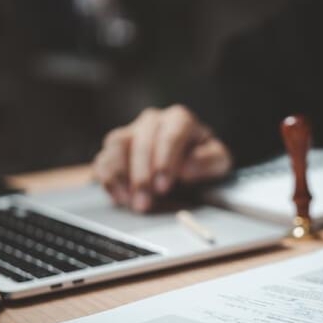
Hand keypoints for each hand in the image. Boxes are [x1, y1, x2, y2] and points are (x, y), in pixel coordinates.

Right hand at [93, 105, 231, 211]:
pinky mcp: (115, 149)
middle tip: (145, 203)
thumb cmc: (202, 161)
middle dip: (142, 176)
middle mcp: (153, 121)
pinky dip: (108, 180)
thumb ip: (209, 161)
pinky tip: (120, 198)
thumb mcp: (218, 162)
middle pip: (141, 141)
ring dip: (121, 177)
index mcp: (180, 120)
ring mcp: (131, 132)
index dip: (165, 160)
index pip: (170, 134)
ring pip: (117, 144)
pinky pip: (103, 158)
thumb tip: (187, 167)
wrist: (186, 167)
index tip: (163, 185)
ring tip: (131, 203)